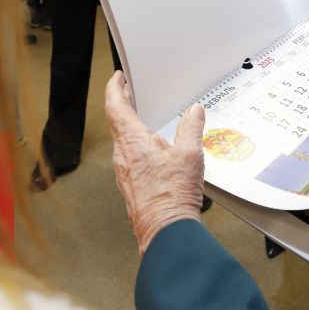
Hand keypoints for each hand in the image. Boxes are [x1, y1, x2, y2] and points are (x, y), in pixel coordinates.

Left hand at [105, 72, 206, 253]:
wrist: (165, 232)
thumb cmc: (173, 196)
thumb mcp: (190, 155)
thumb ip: (191, 128)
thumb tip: (194, 112)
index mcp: (132, 141)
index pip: (115, 106)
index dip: (114, 88)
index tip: (118, 78)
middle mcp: (122, 155)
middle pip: (117, 122)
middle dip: (124, 104)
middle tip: (131, 93)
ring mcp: (123, 172)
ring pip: (122, 141)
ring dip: (130, 126)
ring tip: (143, 119)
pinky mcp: (130, 186)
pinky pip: (129, 158)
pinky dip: (136, 146)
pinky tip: (152, 151)